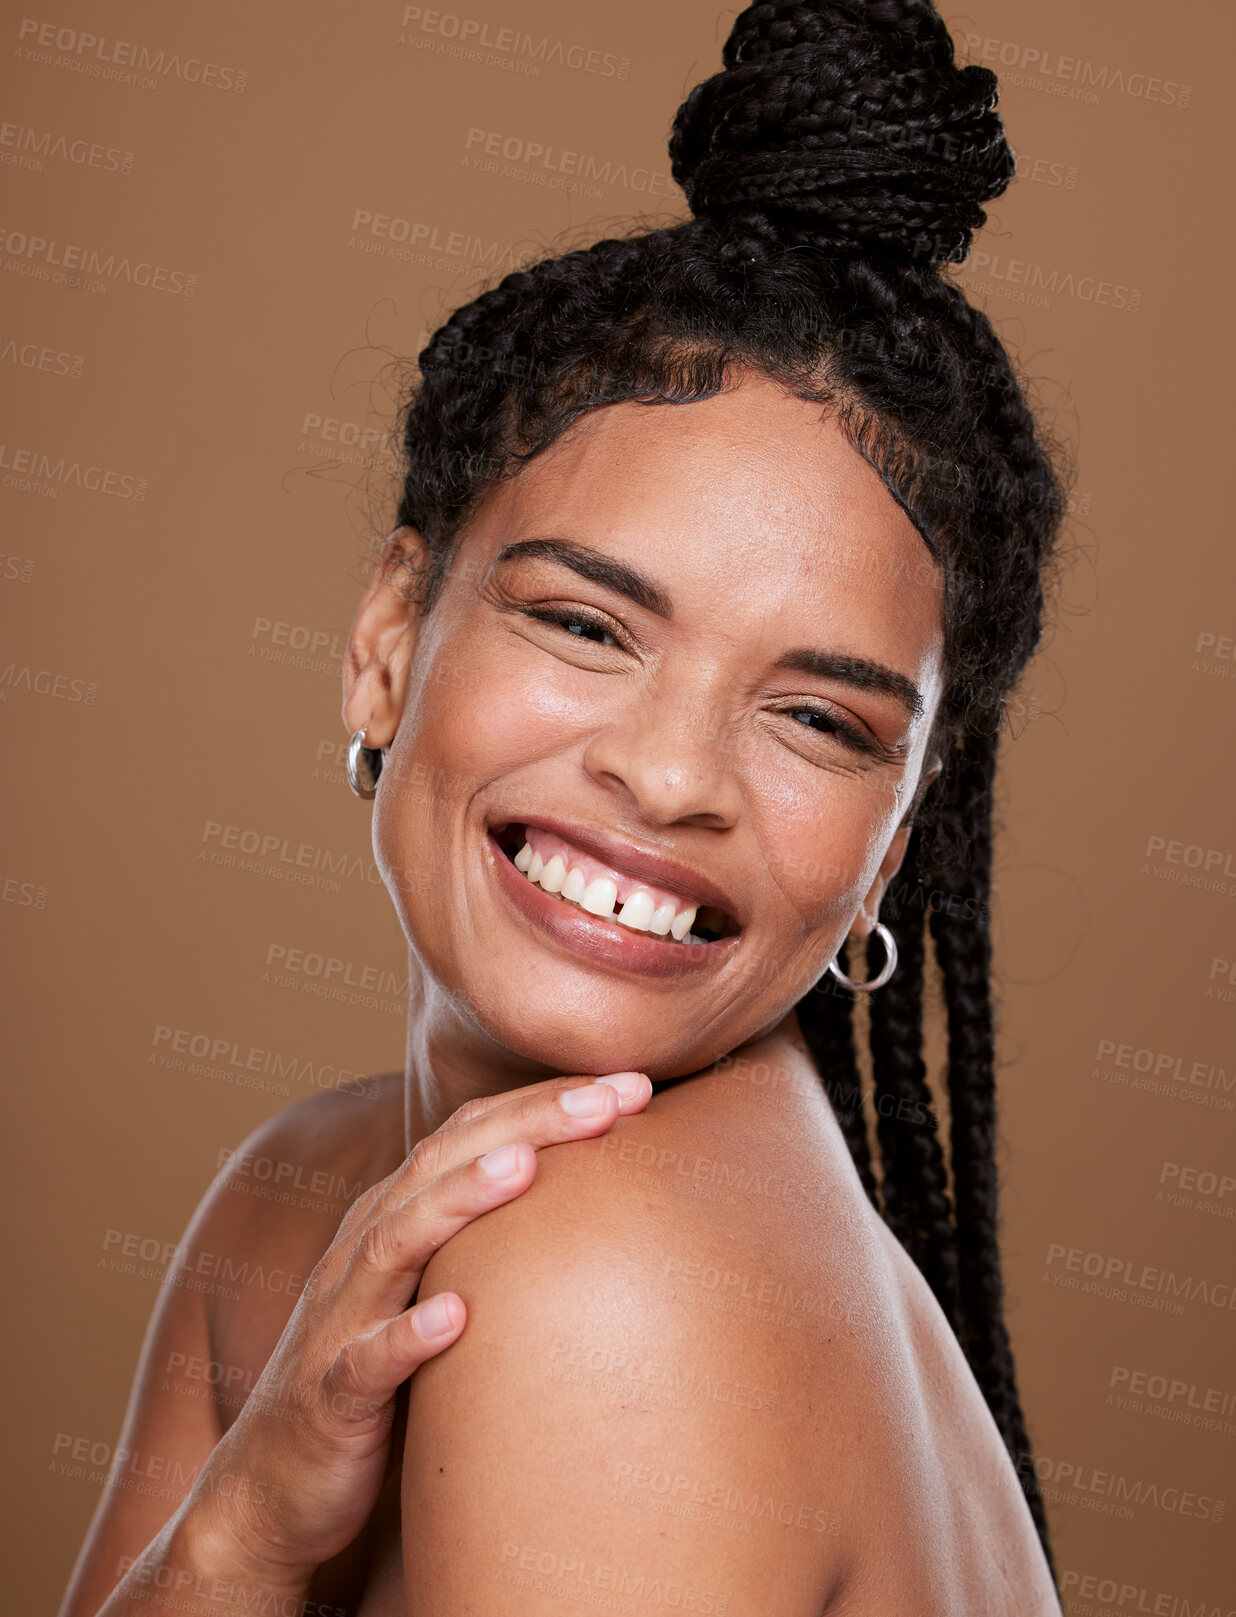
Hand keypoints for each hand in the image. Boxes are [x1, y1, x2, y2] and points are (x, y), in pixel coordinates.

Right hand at [183, 1070, 651, 1580]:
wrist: (274, 1487)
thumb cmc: (378, 1379)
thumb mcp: (432, 1293)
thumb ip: (487, 1243)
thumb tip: (595, 1203)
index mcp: (394, 1219)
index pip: (471, 1136)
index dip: (546, 1102)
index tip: (632, 1082)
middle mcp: (364, 1252)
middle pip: (442, 1166)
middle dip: (528, 1123)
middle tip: (610, 1096)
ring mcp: (341, 1320)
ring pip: (396, 1243)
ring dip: (458, 1200)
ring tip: (524, 1166)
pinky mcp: (330, 1397)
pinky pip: (366, 1362)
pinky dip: (407, 1336)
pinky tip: (457, 1318)